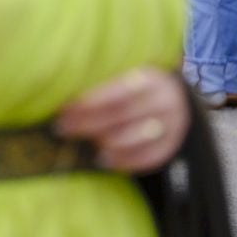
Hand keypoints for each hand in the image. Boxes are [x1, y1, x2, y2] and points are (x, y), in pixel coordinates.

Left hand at [57, 67, 189, 173]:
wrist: (174, 98)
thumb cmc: (135, 86)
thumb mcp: (125, 74)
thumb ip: (102, 82)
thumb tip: (63, 95)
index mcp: (150, 78)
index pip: (117, 92)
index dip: (89, 102)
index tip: (64, 109)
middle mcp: (165, 101)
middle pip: (123, 114)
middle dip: (89, 123)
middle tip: (63, 128)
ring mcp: (173, 125)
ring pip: (138, 138)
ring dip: (108, 144)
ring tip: (84, 148)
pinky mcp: (172, 145)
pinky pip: (150, 157)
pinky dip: (126, 161)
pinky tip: (105, 162)